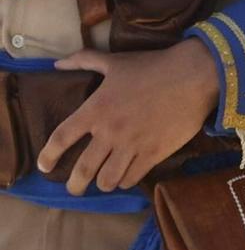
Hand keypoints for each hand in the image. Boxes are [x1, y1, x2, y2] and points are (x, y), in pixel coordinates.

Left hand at [40, 41, 219, 192]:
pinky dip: (125, 180)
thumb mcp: (116, 61)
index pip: (61, 138)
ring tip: (104, 182)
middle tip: (75, 188)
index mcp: (95, 109)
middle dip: (74, 185)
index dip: (48, 156)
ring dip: (102, 183)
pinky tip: (126, 175)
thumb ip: (84, 60)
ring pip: (107, 180)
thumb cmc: (153, 67)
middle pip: (82, 171)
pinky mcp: (154, 154)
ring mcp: (132, 145)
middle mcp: (109, 132)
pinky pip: (131, 178)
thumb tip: (57, 64)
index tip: (44, 166)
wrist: (195, 74)